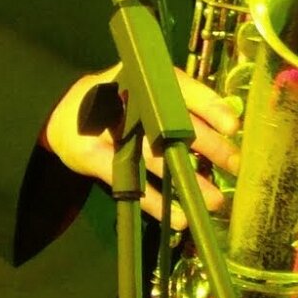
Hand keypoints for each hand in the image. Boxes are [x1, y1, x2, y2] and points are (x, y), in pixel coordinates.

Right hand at [41, 63, 240, 224]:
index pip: (182, 89)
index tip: (233, 127)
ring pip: (155, 158)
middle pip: (173, 125)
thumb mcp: (145, 93)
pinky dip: (154, 203)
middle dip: (208, 146)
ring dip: (187, 181)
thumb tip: (228, 125)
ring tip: (214, 200)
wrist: (62, 114)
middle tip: (235, 165)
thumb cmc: (118, 102)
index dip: (210, 107)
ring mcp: (109, 131)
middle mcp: (128, 102)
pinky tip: (177, 217)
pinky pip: (129, 183)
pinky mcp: (94, 159)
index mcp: (145, 80)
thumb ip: (180, 105)